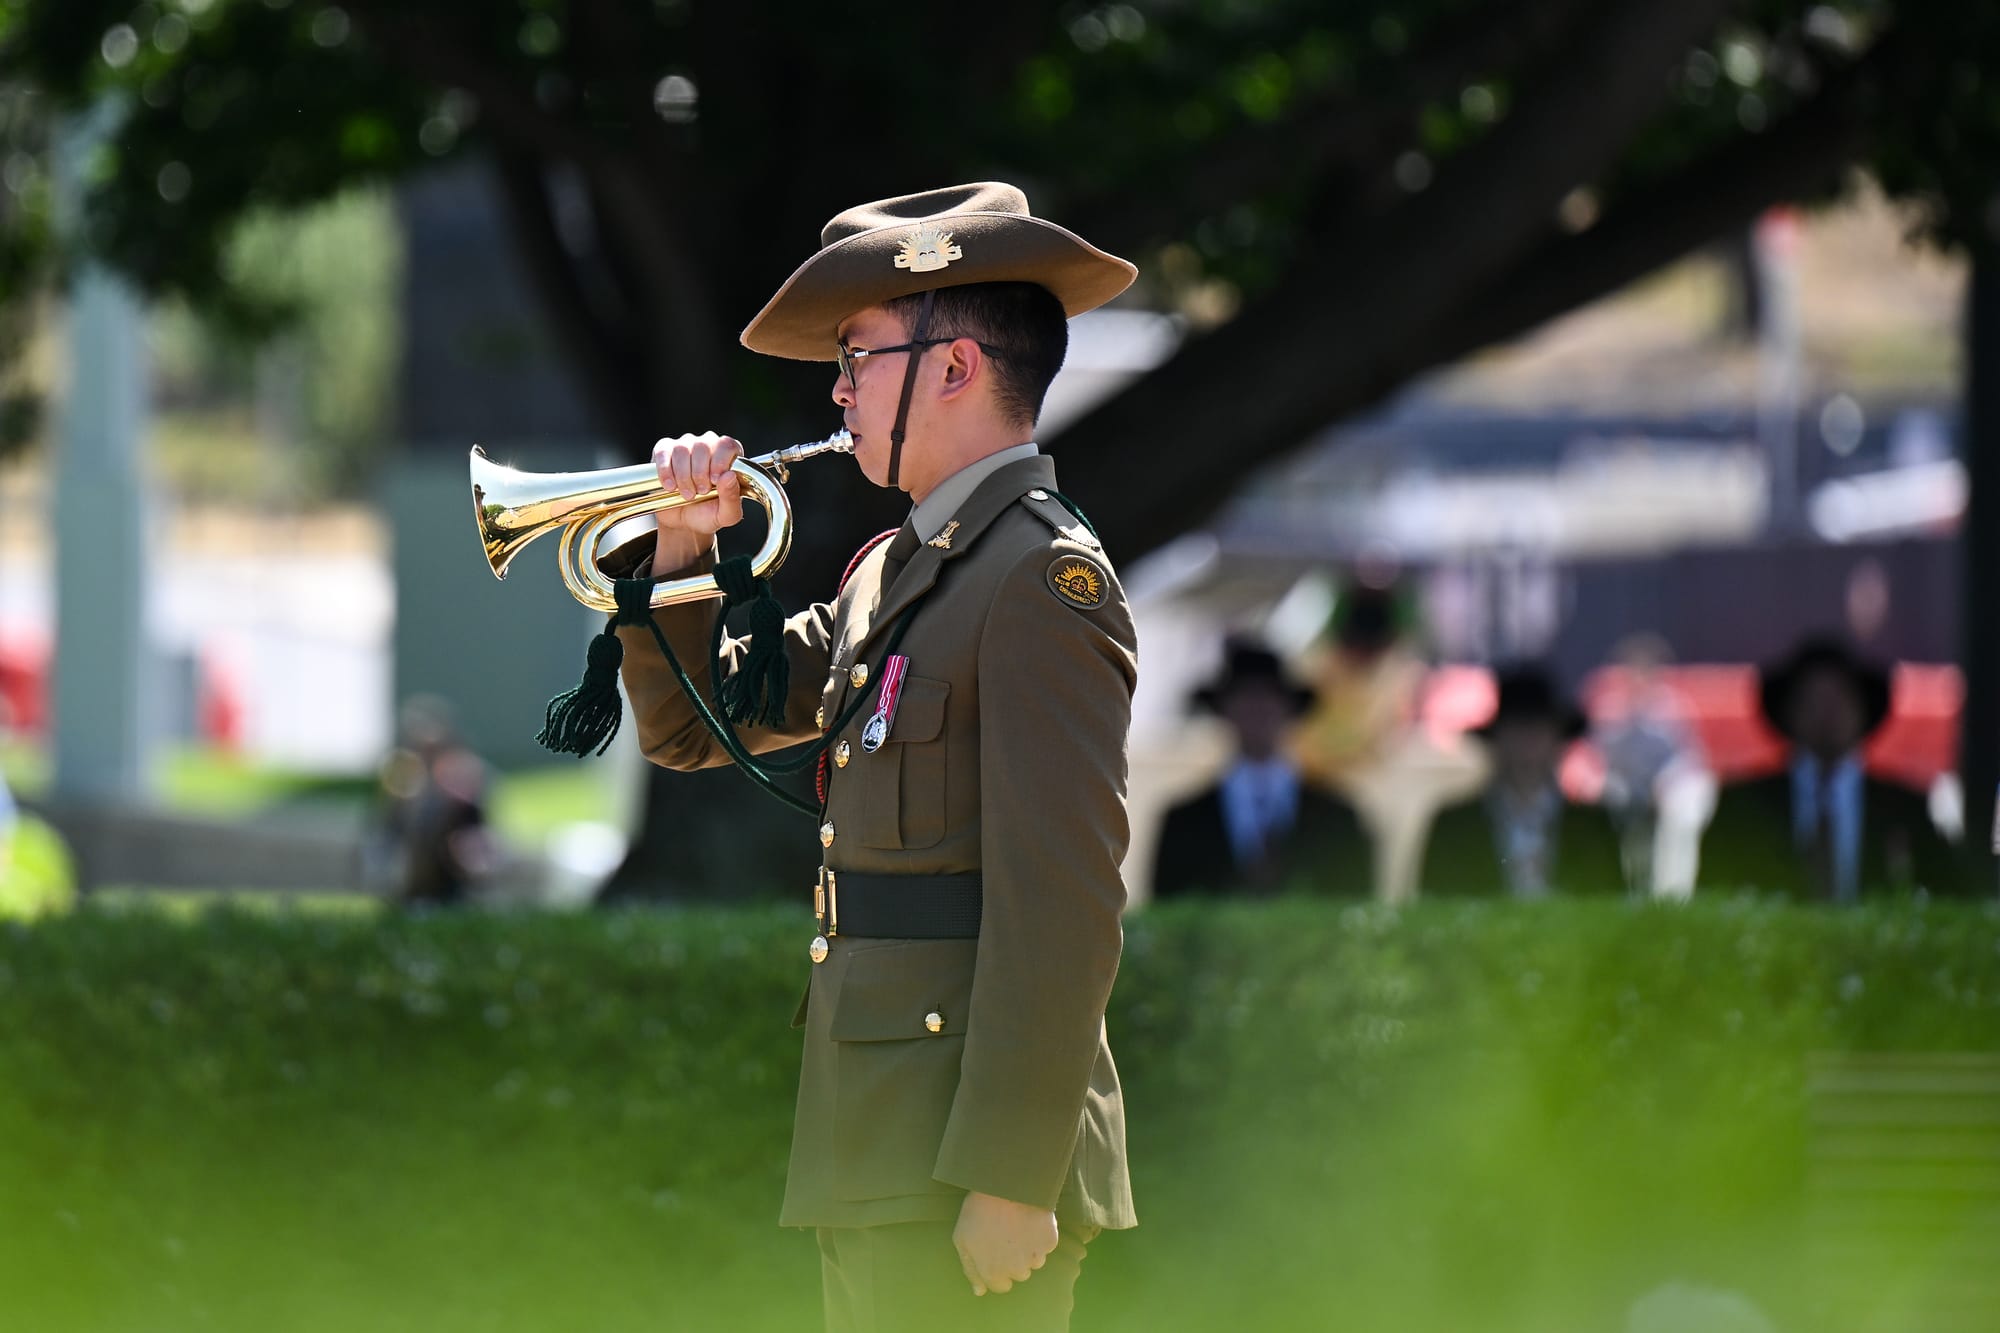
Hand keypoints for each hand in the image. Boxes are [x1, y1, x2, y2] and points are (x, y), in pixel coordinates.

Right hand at [650, 432, 743, 572]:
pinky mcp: (664, 450)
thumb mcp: (726, 516)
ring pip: (684, 448)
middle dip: (702, 472)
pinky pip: (664, 451)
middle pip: (705, 444)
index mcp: (729, 456)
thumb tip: (730, 477)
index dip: (722, 461)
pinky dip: (666, 471)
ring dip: (685, 475)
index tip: (717, 483)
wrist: (684, 524)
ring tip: (686, 495)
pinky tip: (670, 487)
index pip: (729, 444)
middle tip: (701, 493)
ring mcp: (685, 445)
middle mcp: (708, 444)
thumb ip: (734, 500)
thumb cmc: (708, 515)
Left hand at [952, 1191, 1056, 1296]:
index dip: (997, 1269)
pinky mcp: (1050, 1241)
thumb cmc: (979, 1210)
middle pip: (1019, 1274)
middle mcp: (1016, 1271)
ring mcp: (1035, 1257)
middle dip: (1013, 1260)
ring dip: (1028, 1249)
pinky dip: (1040, 1236)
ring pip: (1034, 1261)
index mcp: (993, 1272)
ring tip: (1017, 1225)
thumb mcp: (962, 1239)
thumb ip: (970, 1269)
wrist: (1005, 1185)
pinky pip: (1046, 1245)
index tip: (995, 1251)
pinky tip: (1030, 1219)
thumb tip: (979, 1292)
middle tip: (1006, 1235)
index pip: (1000, 1286)